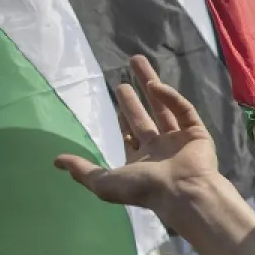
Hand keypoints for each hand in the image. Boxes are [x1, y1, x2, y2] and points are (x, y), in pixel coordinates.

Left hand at [56, 55, 218, 226]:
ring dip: (151, 85)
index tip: (118, 98)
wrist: (181, 191)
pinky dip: (171, 98)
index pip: (131, 134)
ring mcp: (180, 141)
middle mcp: (161, 149)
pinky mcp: (198, 134)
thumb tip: (56, 161)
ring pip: (164, 108)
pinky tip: (155, 86)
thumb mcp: (104, 182)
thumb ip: (82, 169)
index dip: (124, 118)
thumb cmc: (144, 188)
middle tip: (122, 81)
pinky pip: (184, 111)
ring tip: (138, 62)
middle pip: (145, 118)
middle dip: (133, 100)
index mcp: (142, 161)